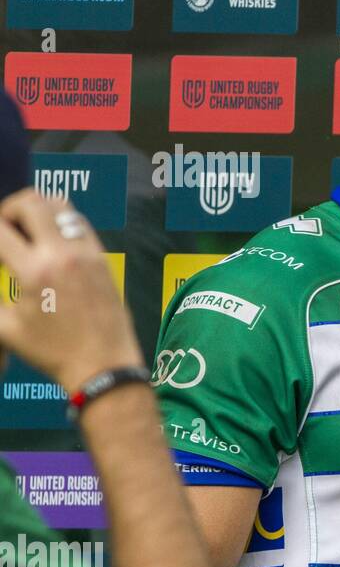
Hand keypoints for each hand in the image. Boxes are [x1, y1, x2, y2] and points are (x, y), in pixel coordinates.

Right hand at [0, 190, 142, 391]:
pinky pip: (79, 223)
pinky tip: (50, 244)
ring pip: (60, 205)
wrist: (103, 365)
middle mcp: (63, 254)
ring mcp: (88, 252)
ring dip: (37, 210)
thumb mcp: (6, 327)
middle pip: (31, 201)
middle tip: (2, 230)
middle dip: (8, 209)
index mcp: (35, 271)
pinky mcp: (103, 258)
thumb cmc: (53, 351)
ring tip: (25, 232)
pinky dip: (59, 223)